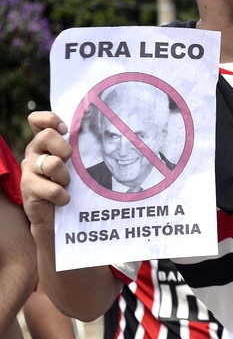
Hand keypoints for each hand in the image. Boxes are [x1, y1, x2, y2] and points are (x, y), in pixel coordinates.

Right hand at [21, 111, 72, 231]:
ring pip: (53, 163)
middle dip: (65, 150)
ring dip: (65, 178)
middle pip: (48, 135)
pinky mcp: (28, 188)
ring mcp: (29, 170)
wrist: (56, 218)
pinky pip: (53, 189)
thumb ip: (77, 147)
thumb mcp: (75, 163)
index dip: (51, 120)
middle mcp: (34, 153)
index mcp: (45, 143)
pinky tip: (62, 200)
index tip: (65, 130)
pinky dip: (63, 197)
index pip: (37, 120)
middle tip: (69, 164)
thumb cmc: (71, 186)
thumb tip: (98, 132)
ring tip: (66, 185)